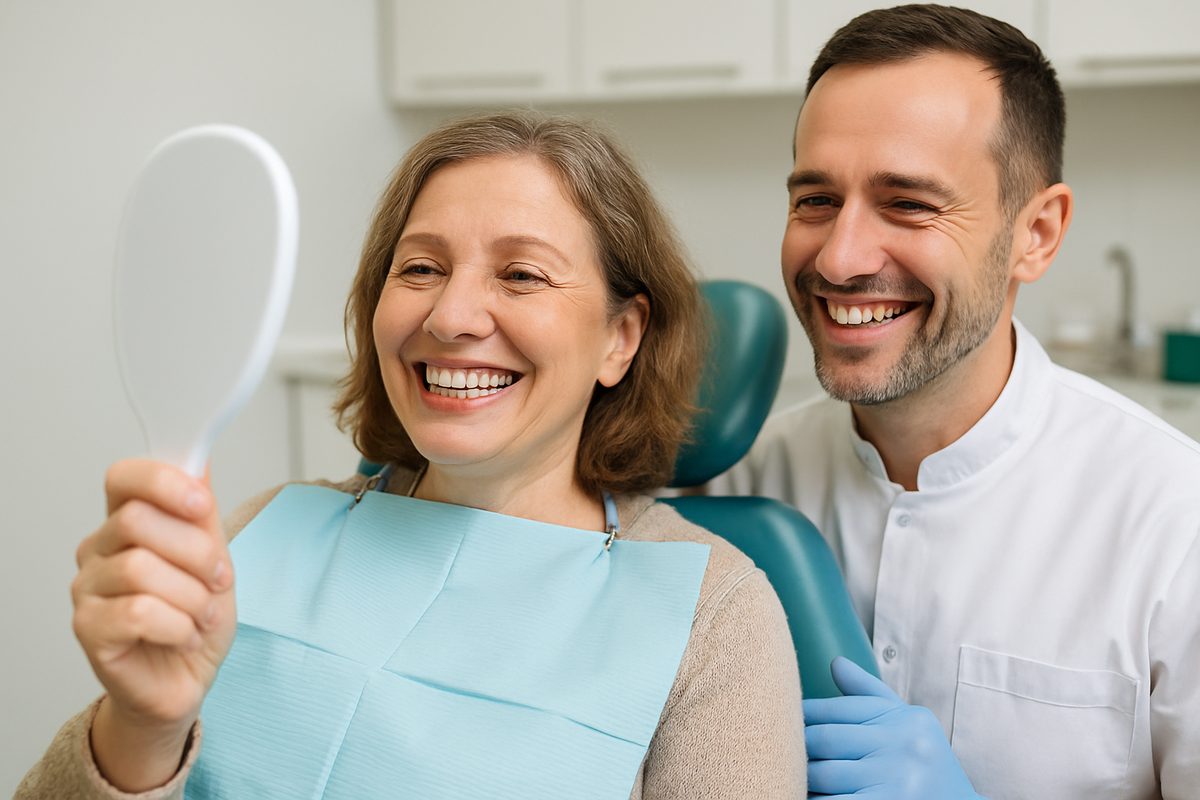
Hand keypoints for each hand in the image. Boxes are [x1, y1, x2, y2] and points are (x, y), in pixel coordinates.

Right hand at [71, 459, 235, 790]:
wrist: (186, 680)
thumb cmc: (195, 618)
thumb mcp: (213, 558)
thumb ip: (201, 512)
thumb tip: (199, 457)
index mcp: (126, 522)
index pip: (124, 478)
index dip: (164, 483)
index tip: (202, 506)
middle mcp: (98, 549)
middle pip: (139, 522)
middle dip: (197, 553)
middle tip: (217, 581)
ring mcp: (87, 589)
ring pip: (141, 569)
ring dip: (191, 596)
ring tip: (201, 616)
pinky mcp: (87, 629)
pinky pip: (138, 613)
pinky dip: (177, 626)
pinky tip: (184, 635)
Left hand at [803, 657, 982, 798]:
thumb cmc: (926, 769)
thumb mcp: (908, 727)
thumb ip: (870, 695)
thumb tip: (835, 663)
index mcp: (906, 720)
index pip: (840, 708)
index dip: (805, 715)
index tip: (785, 721)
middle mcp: (905, 745)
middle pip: (827, 739)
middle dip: (799, 747)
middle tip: (778, 748)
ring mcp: (898, 779)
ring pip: (825, 773)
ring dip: (802, 776)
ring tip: (790, 773)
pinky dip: (815, 799)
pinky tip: (803, 795)